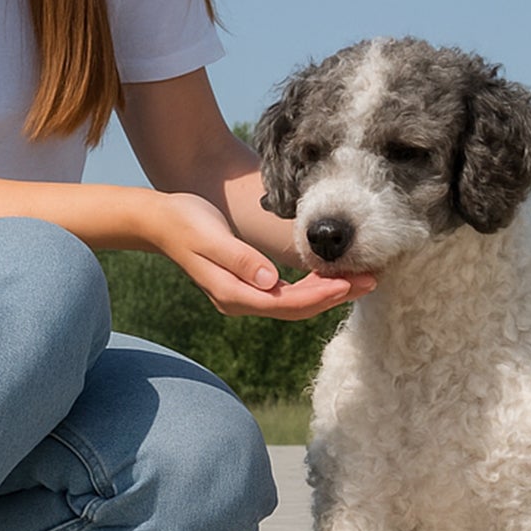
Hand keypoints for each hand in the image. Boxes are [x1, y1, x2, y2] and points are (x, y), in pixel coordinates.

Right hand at [151, 193, 375, 318]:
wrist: (160, 221)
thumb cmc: (185, 222)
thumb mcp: (210, 237)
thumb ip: (240, 259)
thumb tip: (271, 281)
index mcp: (233, 294)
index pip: (286, 303)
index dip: (320, 295)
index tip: (348, 284)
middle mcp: (240, 301)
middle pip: (295, 308)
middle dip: (333, 297)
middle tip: (370, 282)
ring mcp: (243, 296)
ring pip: (293, 304)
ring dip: (326, 294)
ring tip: (359, 281)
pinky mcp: (248, 286)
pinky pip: (286, 294)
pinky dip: (310, 287)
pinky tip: (329, 278)